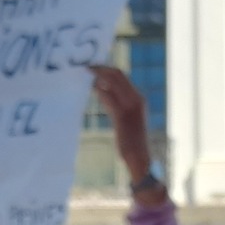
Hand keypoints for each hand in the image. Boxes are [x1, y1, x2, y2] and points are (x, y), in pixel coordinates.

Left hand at [88, 66, 155, 190]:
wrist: (139, 157)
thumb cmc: (130, 139)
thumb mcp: (124, 117)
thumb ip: (115, 103)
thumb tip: (101, 89)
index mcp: (139, 98)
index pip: (122, 75)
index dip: (106, 68)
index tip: (93, 67)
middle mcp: (137, 99)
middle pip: (117, 74)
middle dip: (101, 68)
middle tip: (86, 67)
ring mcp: (131, 107)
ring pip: (113, 82)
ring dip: (98, 76)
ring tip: (85, 75)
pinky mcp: (123, 116)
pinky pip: (109, 97)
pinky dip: (100, 90)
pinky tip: (91, 88)